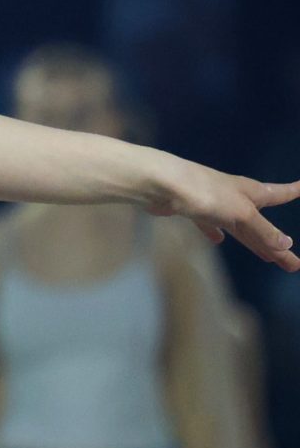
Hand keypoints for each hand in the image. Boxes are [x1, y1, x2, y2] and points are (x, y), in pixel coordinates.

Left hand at [146, 162, 299, 270]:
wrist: (161, 184)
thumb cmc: (206, 193)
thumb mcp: (241, 212)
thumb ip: (262, 229)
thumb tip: (286, 244)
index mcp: (250, 192)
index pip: (280, 193)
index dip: (294, 191)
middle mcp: (234, 196)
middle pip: (261, 224)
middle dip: (277, 243)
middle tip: (293, 264)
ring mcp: (213, 203)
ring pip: (238, 227)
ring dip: (252, 242)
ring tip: (267, 259)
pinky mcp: (192, 209)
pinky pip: (209, 223)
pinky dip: (215, 231)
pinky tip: (218, 240)